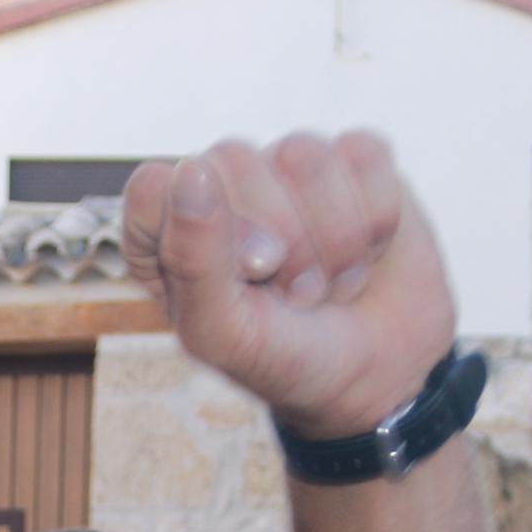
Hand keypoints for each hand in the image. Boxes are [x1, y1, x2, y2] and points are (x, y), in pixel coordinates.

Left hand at [122, 133, 457, 439]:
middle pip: (233, 159)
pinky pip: (361, 154)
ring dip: (333, 239)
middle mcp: (222, 189)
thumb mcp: (225, 335)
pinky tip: (368, 253)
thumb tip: (191, 170)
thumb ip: (192, 261)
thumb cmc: (284, 360)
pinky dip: (375, 218)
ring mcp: (286, 169)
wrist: (377, 377)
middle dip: (279, 243)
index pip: (154, 187)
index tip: (243, 280)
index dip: (202, 229)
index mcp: (166, 232)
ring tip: (331, 282)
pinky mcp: (352, 161)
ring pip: (302, 155)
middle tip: (294, 295)